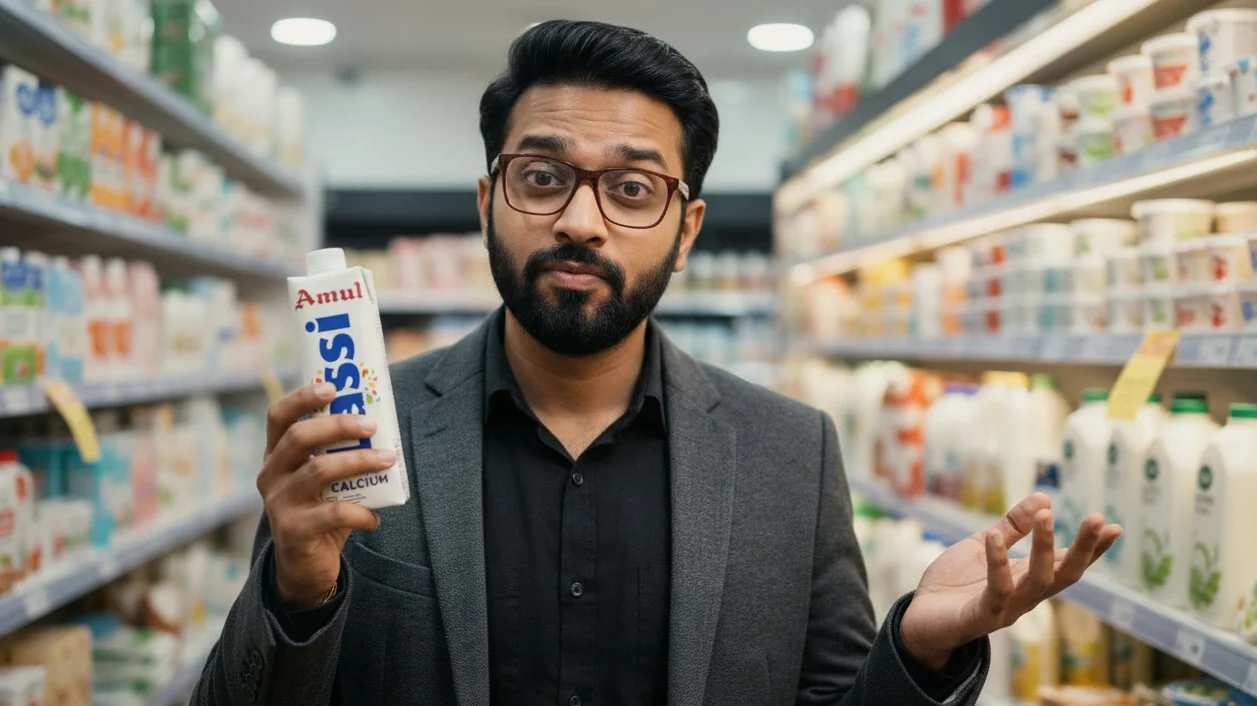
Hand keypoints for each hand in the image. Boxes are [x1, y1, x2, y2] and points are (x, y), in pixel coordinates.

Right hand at [257, 383, 392, 608]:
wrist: (304, 568)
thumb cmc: (321, 512)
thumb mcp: (325, 481)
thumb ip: (340, 455)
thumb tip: (382, 427)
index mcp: (276, 456)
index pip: (278, 417)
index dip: (302, 398)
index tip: (333, 388)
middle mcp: (271, 475)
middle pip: (299, 437)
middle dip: (339, 426)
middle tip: (372, 426)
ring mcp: (279, 503)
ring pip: (319, 470)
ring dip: (360, 461)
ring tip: (389, 459)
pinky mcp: (294, 531)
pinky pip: (334, 513)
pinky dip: (362, 513)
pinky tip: (375, 519)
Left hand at [899, 494, 1121, 669]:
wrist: (920, 617)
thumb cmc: (954, 584)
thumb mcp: (983, 545)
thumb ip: (1010, 526)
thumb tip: (1043, 497)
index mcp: (1028, 579)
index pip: (1069, 563)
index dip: (1093, 548)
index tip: (1114, 526)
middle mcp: (1025, 596)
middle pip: (1065, 575)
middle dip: (1085, 549)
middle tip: (1097, 518)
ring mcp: (1006, 609)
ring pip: (1038, 582)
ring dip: (1045, 549)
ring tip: (1046, 515)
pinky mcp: (980, 617)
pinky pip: (996, 591)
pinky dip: (998, 563)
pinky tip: (994, 537)